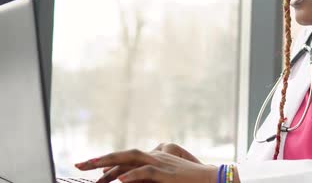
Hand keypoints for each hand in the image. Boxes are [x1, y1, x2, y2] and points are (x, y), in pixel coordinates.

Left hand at [75, 149, 217, 182]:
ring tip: (93, 170)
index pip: (125, 156)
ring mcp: (161, 162)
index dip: (106, 160)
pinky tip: (120, 181)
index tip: (88, 166)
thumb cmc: (188, 181)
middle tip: (79, 164)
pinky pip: (147, 172)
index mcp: (153, 157)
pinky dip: (133, 175)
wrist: (211, 178)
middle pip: (123, 153)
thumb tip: (122, 179)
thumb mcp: (163, 179)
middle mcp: (155, 156)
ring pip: (131, 158)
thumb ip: (144, 177)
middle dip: (100, 158)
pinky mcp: (168, 173)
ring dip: (111, 164)